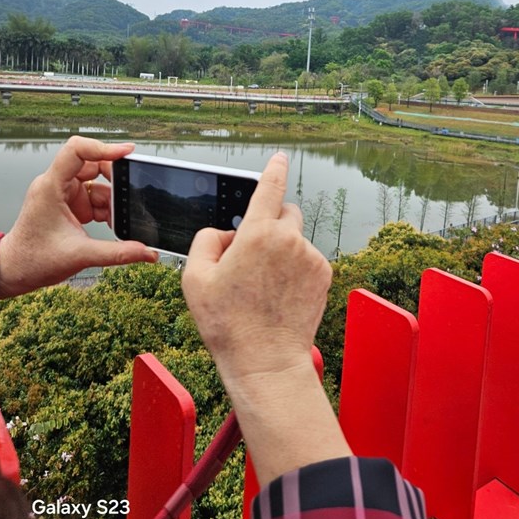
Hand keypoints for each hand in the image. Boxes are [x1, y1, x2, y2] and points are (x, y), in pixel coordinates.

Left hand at [0, 136, 157, 297]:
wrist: (15, 272)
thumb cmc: (33, 260)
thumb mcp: (80, 255)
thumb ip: (117, 253)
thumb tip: (148, 252)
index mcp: (51, 187)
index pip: (76, 150)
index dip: (103, 147)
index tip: (127, 152)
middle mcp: (57, 185)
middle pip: (93, 164)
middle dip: (115, 180)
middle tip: (131, 194)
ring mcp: (65, 195)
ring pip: (98, 184)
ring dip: (113, 201)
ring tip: (122, 219)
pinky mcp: (71, 206)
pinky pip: (96, 199)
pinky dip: (108, 210)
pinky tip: (114, 224)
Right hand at [182, 152, 349, 485]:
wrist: (266, 361)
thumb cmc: (228, 323)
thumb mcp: (195, 279)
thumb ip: (206, 241)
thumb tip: (226, 233)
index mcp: (257, 234)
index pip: (269, 188)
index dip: (274, 169)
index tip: (280, 157)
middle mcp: (289, 239)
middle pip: (284, 214)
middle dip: (270, 224)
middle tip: (253, 254)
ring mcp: (310, 257)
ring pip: (295, 239)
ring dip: (282, 250)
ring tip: (264, 286)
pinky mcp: (324, 274)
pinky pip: (308, 258)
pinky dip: (296, 268)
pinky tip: (281, 294)